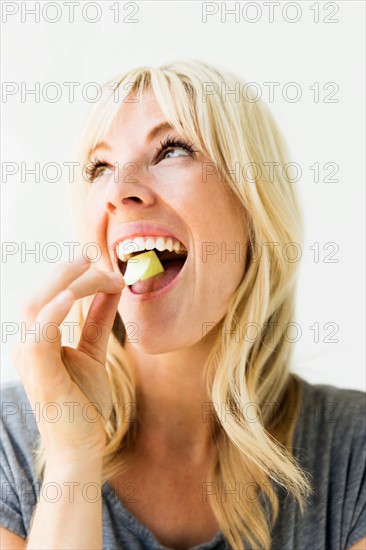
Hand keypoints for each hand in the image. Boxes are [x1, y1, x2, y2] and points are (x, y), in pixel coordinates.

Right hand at [12, 257, 124, 461]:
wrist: (82, 447)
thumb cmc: (84, 402)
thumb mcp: (93, 351)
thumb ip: (97, 320)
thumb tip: (111, 287)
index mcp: (36, 340)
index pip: (48, 296)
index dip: (72, 277)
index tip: (103, 267)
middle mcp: (26, 346)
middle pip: (39, 295)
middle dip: (67, 272)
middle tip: (94, 257)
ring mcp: (28, 359)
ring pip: (37, 307)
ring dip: (65, 283)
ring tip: (90, 267)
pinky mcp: (39, 373)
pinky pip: (39, 335)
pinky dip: (53, 312)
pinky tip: (70, 296)